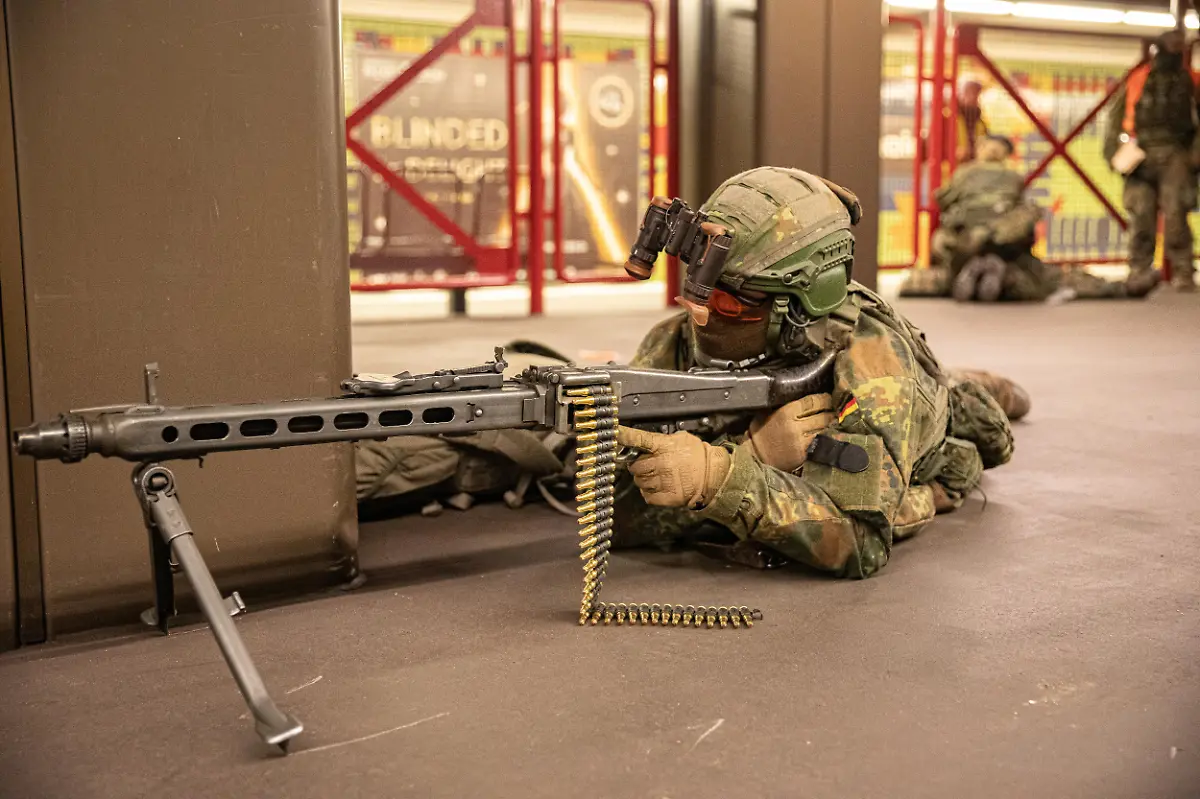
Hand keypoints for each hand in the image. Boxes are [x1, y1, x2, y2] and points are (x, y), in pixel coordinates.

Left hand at [616, 426, 731, 508]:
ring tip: (656, 477)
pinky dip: (650, 493)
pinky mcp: (667, 496)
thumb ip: (662, 440)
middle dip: (638, 466)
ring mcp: (663, 481)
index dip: (624, 436)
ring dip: (644, 480)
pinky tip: (659, 487)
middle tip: (646, 465)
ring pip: (639, 482)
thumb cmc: (698, 455)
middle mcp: (661, 463)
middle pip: (634, 466)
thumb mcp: (681, 439)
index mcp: (663, 446)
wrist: (714, 476)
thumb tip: (646, 442)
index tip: (614, 434)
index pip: (638, 439)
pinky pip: (647, 496)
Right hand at [746, 393, 834, 472]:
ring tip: (832, 420)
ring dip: (829, 424)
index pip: (812, 402)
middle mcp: (796, 426)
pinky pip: (818, 442)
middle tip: (834, 409)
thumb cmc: (759, 433)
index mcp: (786, 412)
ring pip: (823, 429)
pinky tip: (825, 434)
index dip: (824, 399)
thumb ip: (784, 405)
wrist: (755, 457)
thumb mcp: (767, 413)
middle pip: (823, 415)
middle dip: (830, 411)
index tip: (827, 397)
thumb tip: (800, 397)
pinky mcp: (804, 454)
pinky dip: (823, 437)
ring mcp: (801, 441)